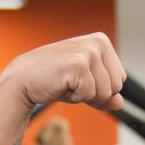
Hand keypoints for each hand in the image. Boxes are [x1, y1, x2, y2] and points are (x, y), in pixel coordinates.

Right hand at [0, 33, 125, 113]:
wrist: (24, 79)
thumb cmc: (52, 79)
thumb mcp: (84, 85)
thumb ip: (104, 92)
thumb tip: (120, 103)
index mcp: (101, 42)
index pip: (120, 79)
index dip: (102, 90)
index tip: (82, 82)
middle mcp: (98, 42)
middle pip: (116, 86)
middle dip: (95, 94)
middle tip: (73, 85)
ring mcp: (89, 52)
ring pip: (105, 92)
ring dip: (85, 96)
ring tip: (67, 84)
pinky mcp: (79, 64)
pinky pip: (90, 94)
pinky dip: (75, 97)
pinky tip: (61, 85)